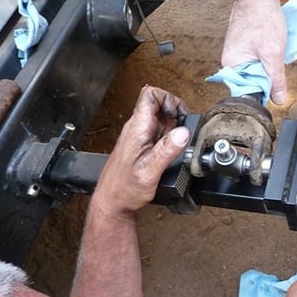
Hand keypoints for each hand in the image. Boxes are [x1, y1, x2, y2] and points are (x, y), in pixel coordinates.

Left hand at [93, 85, 189, 214]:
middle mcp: (137, 127)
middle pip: (158, 102)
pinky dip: (171, 135)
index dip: (168, 99)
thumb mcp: (149, 171)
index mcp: (137, 128)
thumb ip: (167, 150)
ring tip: (180, 140)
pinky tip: (173, 148)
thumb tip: (183, 132)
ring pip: (161, 116)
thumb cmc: (125, 189)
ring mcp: (140, 135)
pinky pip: (160, 130)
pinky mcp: (144, 143)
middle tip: (184, 128)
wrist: (113, 201)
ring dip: (174, 124)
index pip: (150, 94)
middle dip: (176, 111)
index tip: (178, 116)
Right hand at [221, 0, 286, 104]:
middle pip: (252, 83)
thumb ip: (276, 79)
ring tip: (274, 54)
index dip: (263, 92)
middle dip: (266, 79)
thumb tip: (278, 100)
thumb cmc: (261, 17)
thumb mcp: (273, 53)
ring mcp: (237, 54)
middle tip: (276, 65)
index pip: (247, 92)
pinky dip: (266, 59)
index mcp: (232, 66)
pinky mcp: (244, 48)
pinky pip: (256, 62)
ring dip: (268, 68)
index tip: (275, 89)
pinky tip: (272, 49)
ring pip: (256, 72)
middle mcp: (231, 62)